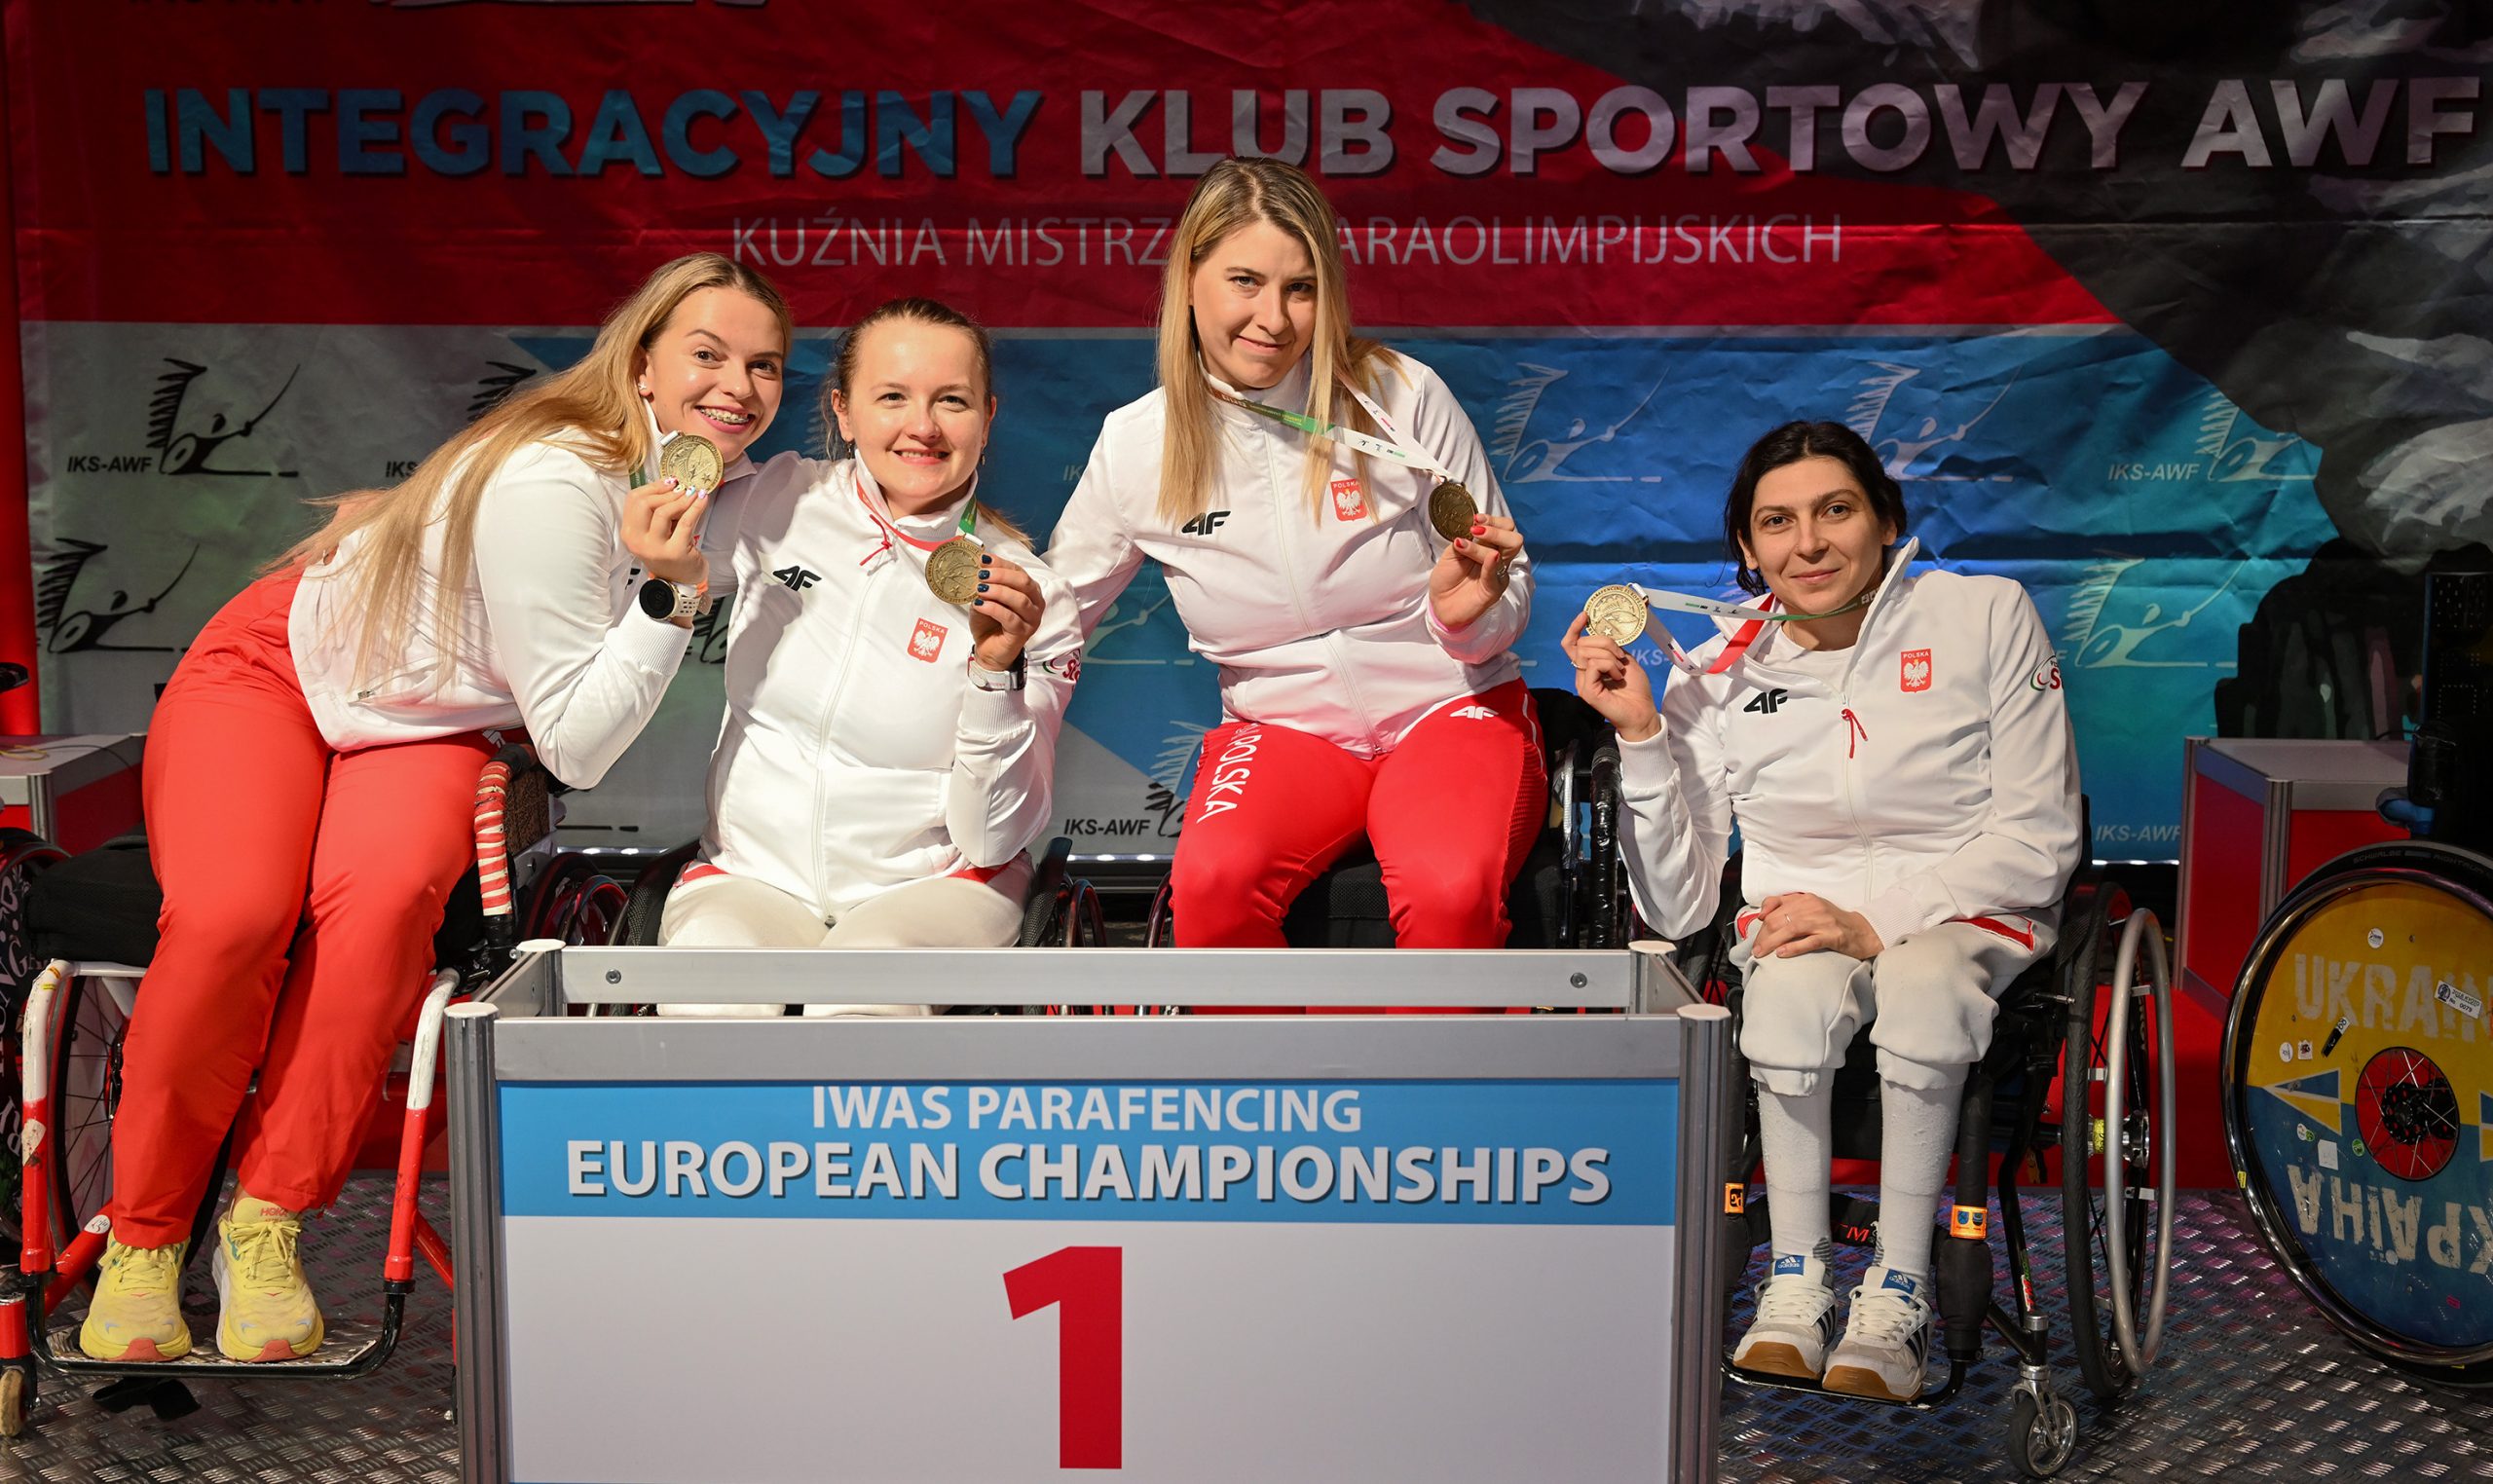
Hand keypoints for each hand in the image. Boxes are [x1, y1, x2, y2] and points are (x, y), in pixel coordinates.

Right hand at [622, 477, 710, 588]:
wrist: (680, 582)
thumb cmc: (670, 553)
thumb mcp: (657, 531)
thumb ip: (658, 511)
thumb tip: (673, 484)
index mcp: (629, 532)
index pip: (633, 500)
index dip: (653, 487)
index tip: (670, 481)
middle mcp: (637, 541)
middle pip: (644, 504)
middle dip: (666, 492)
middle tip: (682, 488)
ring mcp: (654, 548)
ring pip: (663, 512)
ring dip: (681, 499)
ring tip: (693, 493)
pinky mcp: (674, 552)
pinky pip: (685, 522)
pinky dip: (695, 507)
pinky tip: (702, 499)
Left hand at [968, 551, 1044, 671]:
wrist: (989, 649)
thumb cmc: (990, 622)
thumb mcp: (986, 597)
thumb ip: (986, 583)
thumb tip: (979, 567)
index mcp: (1029, 589)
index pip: (1018, 571)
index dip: (1000, 563)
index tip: (982, 560)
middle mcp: (1035, 602)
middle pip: (1023, 582)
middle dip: (1001, 576)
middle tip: (981, 575)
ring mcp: (1032, 619)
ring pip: (1020, 600)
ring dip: (998, 592)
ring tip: (980, 589)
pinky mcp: (1023, 633)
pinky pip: (1010, 618)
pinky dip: (994, 608)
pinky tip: (980, 604)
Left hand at [1428, 513, 1522, 630]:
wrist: (1440, 603)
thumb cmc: (1447, 578)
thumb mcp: (1451, 552)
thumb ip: (1462, 539)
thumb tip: (1472, 527)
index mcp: (1489, 547)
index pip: (1505, 528)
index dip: (1494, 520)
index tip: (1476, 518)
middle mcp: (1498, 558)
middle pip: (1514, 538)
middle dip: (1496, 529)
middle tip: (1475, 530)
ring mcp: (1498, 574)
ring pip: (1506, 552)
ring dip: (1485, 544)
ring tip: (1463, 546)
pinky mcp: (1494, 589)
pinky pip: (1496, 574)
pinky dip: (1491, 563)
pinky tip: (1488, 556)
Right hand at [1561, 611, 1660, 741]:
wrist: (1642, 712)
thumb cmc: (1635, 689)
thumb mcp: (1625, 661)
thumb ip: (1611, 649)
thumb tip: (1603, 635)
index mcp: (1589, 665)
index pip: (1572, 643)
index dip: (1575, 628)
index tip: (1585, 615)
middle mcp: (1582, 673)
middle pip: (1581, 644)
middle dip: (1605, 643)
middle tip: (1621, 657)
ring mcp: (1583, 682)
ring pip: (1587, 652)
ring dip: (1610, 656)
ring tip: (1620, 670)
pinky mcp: (1587, 690)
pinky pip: (1593, 665)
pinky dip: (1609, 666)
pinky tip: (1618, 676)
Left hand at [1748, 892, 1884, 959]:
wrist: (1862, 930)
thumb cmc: (1832, 921)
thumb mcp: (1811, 909)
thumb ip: (1791, 909)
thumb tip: (1764, 917)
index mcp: (1804, 899)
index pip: (1776, 903)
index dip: (1763, 916)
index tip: (1757, 927)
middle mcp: (1811, 907)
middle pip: (1779, 919)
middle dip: (1763, 935)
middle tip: (1756, 949)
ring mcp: (1822, 921)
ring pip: (1790, 930)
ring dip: (1771, 943)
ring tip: (1761, 953)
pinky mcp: (1831, 936)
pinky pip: (1808, 942)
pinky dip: (1792, 948)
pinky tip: (1781, 954)